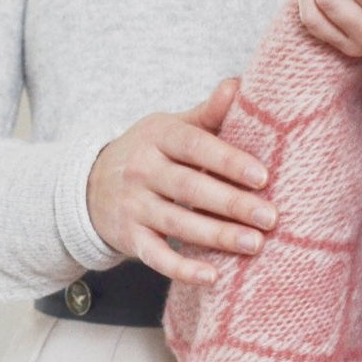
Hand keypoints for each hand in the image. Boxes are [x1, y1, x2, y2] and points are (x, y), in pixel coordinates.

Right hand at [86, 77, 275, 284]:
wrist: (91, 186)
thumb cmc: (150, 154)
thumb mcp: (171, 128)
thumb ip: (207, 114)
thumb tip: (238, 84)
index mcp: (159, 137)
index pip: (196, 146)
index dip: (229, 161)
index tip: (263, 177)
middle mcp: (142, 170)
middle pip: (190, 188)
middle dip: (232, 204)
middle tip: (270, 218)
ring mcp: (133, 206)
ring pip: (178, 223)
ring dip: (217, 236)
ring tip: (254, 245)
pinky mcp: (130, 238)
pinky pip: (157, 257)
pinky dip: (183, 269)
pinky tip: (212, 277)